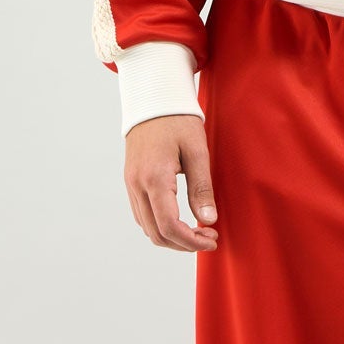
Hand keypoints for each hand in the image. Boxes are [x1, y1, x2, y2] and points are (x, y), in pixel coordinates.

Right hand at [125, 114, 217, 251]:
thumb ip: (202, 188)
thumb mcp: (197, 151)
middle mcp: (137, 185)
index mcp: (154, 178)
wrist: (152, 99)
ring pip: (147, 227)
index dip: (191, 241)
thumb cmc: (178, 120)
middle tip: (209, 237)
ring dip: (172, 237)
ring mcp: (130, 184)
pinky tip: (181, 220)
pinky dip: (160, 225)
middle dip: (183, 244)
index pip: (169, 225)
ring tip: (198, 231)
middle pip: (156, 233)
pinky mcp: (130, 181)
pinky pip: (142, 215)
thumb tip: (208, 220)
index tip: (212, 239)